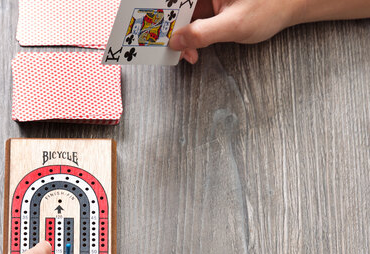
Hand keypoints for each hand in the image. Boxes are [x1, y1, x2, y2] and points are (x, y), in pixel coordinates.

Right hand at [172, 0, 297, 63]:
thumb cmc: (271, 7)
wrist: (292, 4)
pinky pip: (193, 20)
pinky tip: (193, 49)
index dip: (163, 15)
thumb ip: (202, 33)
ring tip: (187, 54)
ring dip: (181, 37)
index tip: (154, 31)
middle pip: (177, 7)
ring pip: (184, 16)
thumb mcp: (234, 25)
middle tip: (172, 49)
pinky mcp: (212, 5)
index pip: (177, 0)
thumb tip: (177, 41)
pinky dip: (190, 37)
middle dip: (172, 29)